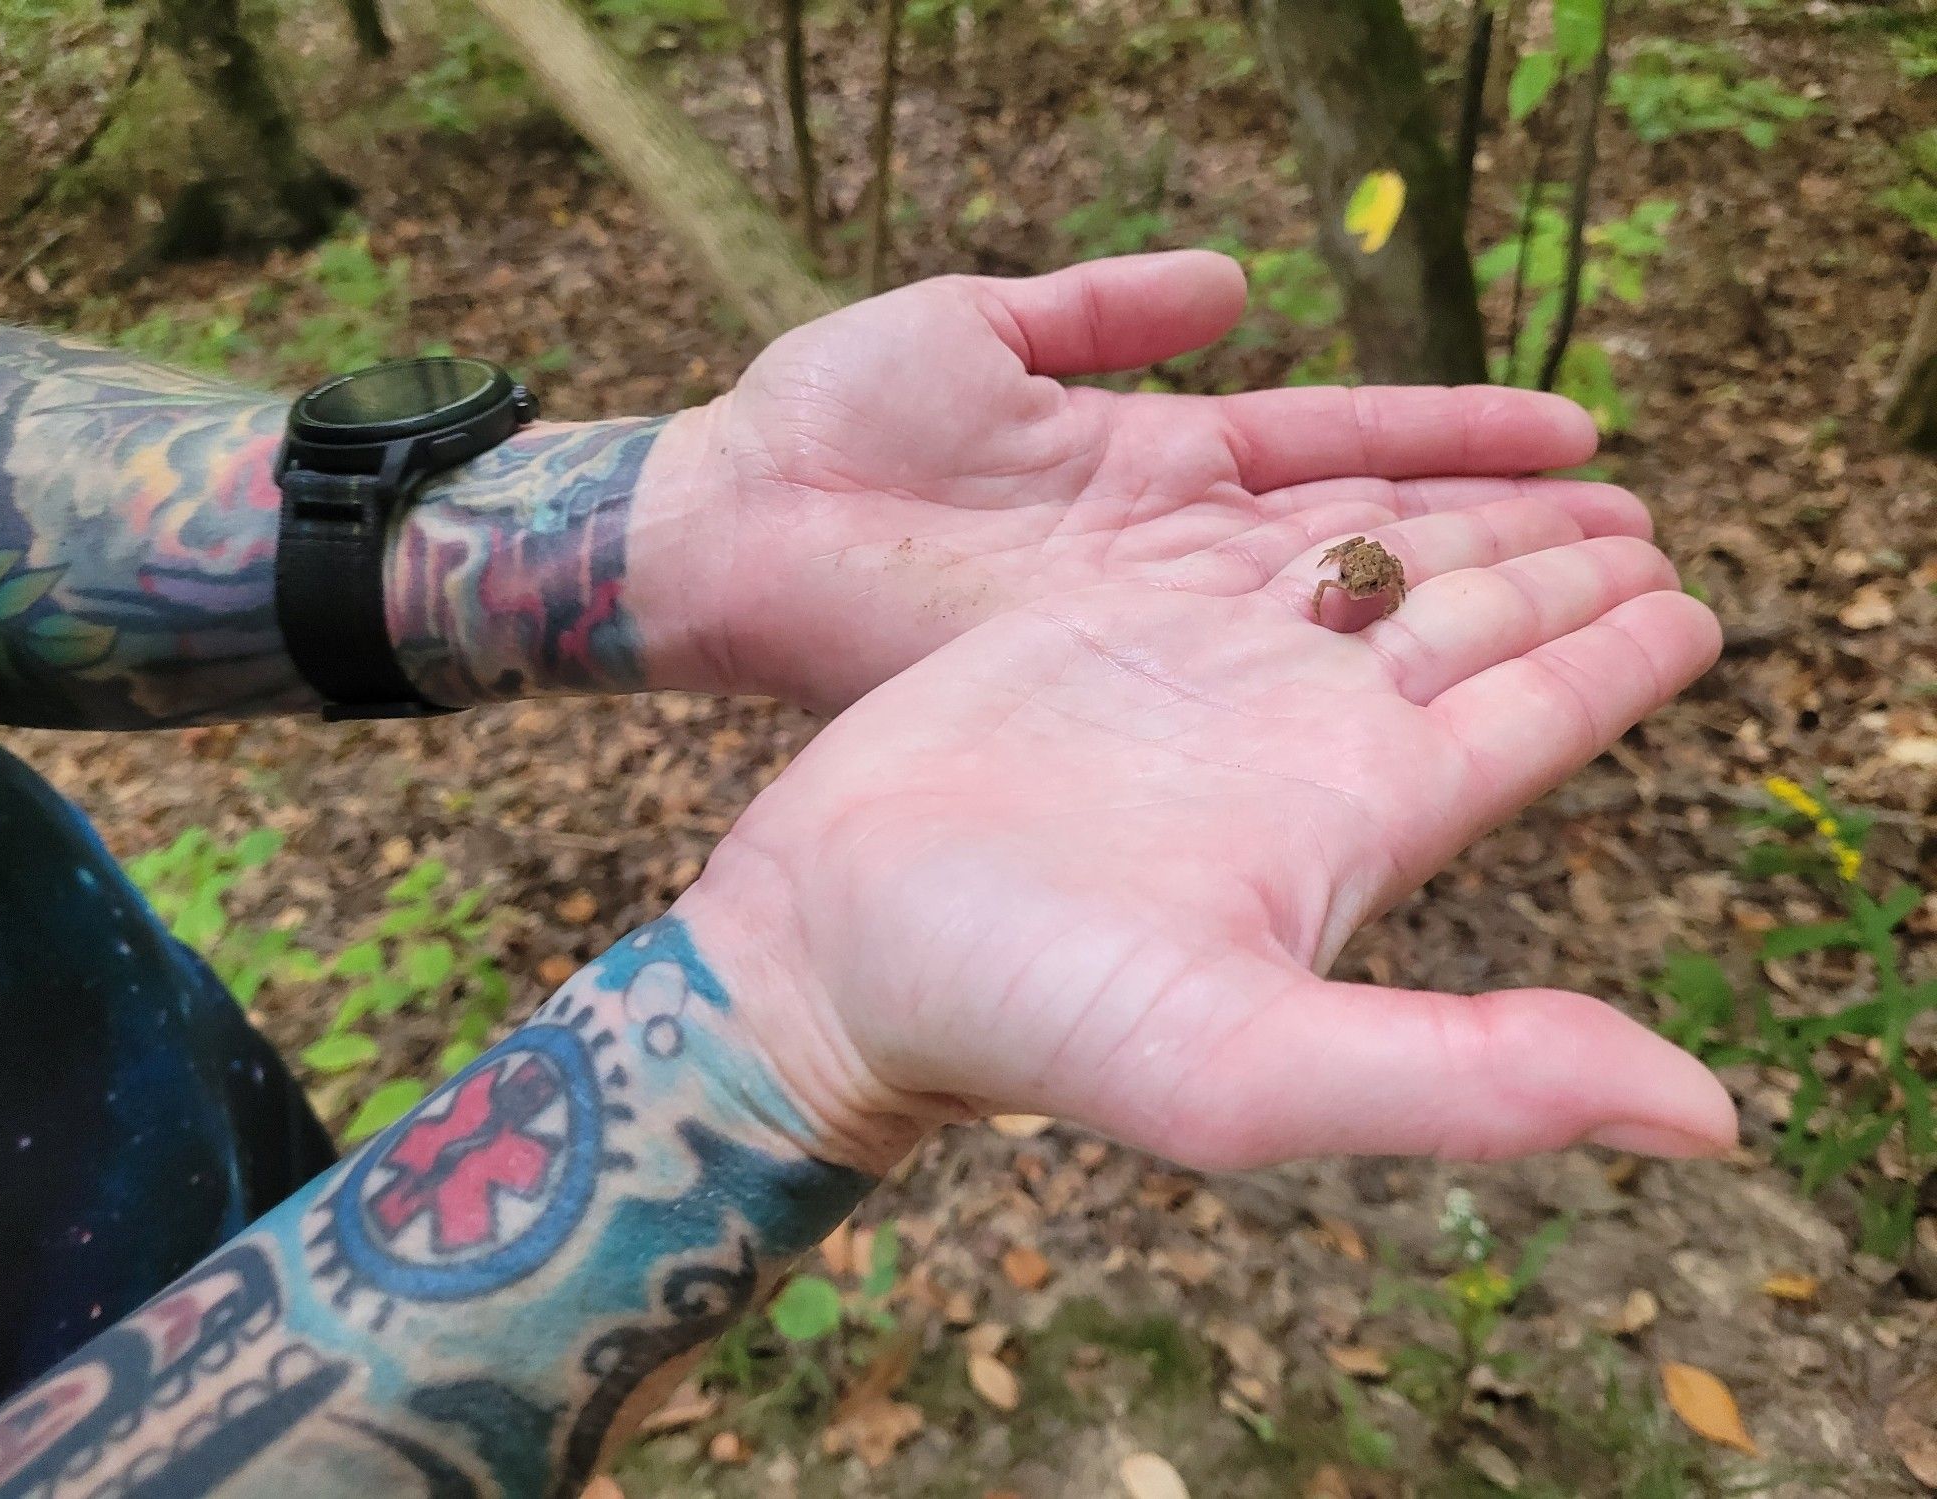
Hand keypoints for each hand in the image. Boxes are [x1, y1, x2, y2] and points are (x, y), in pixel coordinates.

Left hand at [640, 251, 1623, 710]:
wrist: (724, 531)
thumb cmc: (825, 419)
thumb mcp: (980, 328)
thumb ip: (1106, 309)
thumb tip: (1242, 282)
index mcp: (1157, 460)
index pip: (1347, 442)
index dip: (1460, 438)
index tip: (1579, 434)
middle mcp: (1178, 552)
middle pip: (1377, 533)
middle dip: (1508, 531)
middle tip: (1643, 532)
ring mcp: (1154, 619)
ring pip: (1350, 603)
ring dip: (1478, 594)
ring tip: (1614, 588)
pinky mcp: (1113, 671)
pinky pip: (1265, 662)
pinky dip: (1367, 661)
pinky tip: (1478, 660)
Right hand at [677, 510, 1736, 1173]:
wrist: (830, 944)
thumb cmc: (1017, 1013)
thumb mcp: (1249, 1069)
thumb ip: (1475, 1082)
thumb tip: (1706, 1122)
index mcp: (1357, 816)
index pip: (1529, 718)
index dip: (1618, 660)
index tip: (1699, 603)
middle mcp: (1296, 736)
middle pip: (1472, 628)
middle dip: (1564, 571)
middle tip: (1652, 521)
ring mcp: (1201, 673)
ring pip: (1373, 568)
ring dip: (1469, 524)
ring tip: (1551, 483)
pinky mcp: (1104, 618)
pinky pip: (1248, 525)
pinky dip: (1324, 489)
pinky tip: (1369, 470)